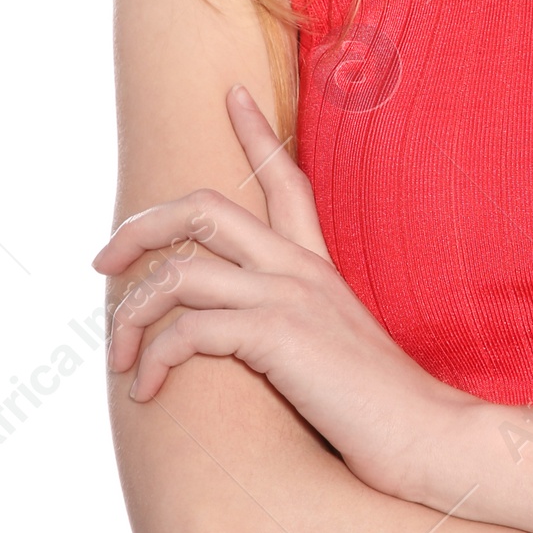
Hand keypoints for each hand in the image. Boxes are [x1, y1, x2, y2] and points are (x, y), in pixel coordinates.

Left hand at [92, 85, 476, 494]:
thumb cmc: (384, 412)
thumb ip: (298, 330)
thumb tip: (248, 342)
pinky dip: (153, 359)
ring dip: (131, 314)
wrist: (430, 438)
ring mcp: (289, 297)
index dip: (255, 132)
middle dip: (140, 227)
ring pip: (179, 271)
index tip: (231, 93)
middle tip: (102, 262)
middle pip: (204, 207)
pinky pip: (186, 330)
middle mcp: (301, 270)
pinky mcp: (277, 335)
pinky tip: (147, 390)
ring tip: (117, 358)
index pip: (286, 180)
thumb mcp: (336, 352)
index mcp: (318, 267)